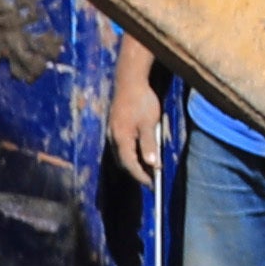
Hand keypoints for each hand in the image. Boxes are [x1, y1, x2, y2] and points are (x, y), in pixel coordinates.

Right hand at [105, 49, 165, 186]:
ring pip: (120, 154)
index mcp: (121, 139)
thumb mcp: (149, 124)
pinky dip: (129, 153)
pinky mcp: (114, 126)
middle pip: (123, 161)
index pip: (130, 164)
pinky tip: (138, 152)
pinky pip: (120, 146)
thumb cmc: (141, 101)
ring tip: (146, 168)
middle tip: (150, 179)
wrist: (129, 81)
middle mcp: (113, 137)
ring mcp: (111, 131)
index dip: (140, 176)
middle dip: (136, 172)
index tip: (151, 184)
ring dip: (132, 163)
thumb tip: (153, 165)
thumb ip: (149, 145)